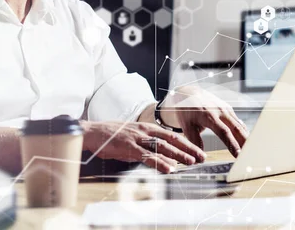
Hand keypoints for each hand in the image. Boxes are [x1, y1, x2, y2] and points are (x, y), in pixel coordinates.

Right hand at [80, 121, 206, 172]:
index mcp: (146, 127)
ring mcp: (137, 139)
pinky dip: (159, 162)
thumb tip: (160, 152)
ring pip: (162, 147)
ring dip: (177, 155)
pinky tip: (168, 168)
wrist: (93, 132)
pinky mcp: (129, 147)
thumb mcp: (133, 134)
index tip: (198, 151)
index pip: (171, 135)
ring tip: (190, 162)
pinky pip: (147, 156)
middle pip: (171, 139)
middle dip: (188, 148)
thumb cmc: (112, 135)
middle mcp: (144, 131)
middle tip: (201, 157)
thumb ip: (146, 141)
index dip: (186, 143)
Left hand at [162, 86, 248, 156]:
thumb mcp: (187, 125)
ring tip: (252, 151)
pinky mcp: (228, 109)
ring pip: (239, 125)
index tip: (238, 155)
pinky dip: (243, 132)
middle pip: (236, 128)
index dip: (232, 144)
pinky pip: (238, 121)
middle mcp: (220, 111)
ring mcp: (226, 109)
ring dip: (246, 138)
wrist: (189, 93)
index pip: (224, 132)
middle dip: (245, 143)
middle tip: (250, 155)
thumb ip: (194, 140)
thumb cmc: (187, 111)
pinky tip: (247, 141)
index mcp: (209, 116)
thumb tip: (201, 157)